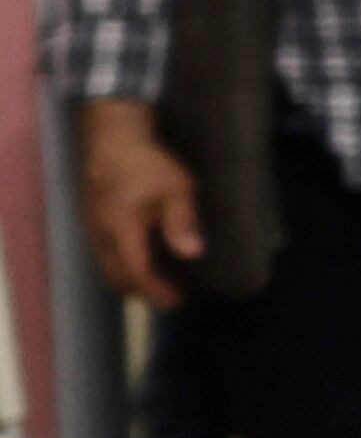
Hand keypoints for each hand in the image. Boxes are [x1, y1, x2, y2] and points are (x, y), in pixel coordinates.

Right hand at [77, 103, 199, 309]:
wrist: (111, 135)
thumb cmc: (146, 161)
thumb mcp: (175, 187)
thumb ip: (181, 221)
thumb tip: (191, 253)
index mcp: (120, 230)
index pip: (136, 273)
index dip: (156, 291)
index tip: (177, 302)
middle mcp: (100, 234)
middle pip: (117, 277)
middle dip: (143, 291)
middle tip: (172, 296)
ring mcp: (92, 227)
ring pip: (108, 266)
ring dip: (132, 278)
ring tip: (163, 281)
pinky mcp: (92, 218)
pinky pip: (105, 252)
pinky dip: (124, 263)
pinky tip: (146, 256)